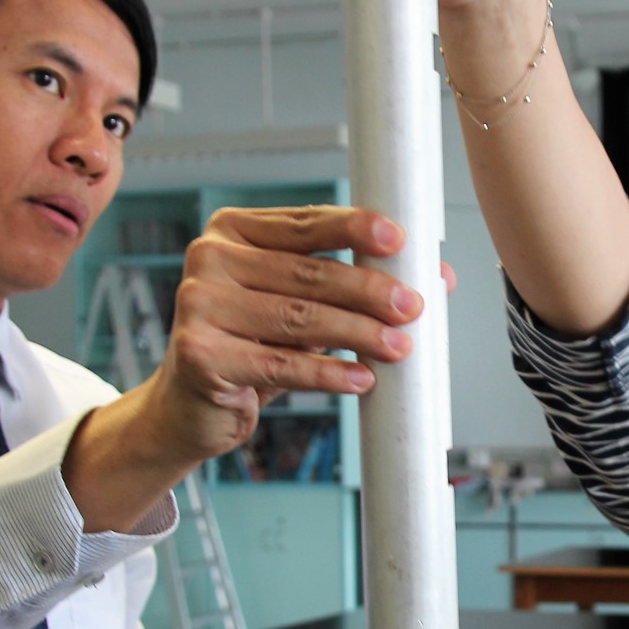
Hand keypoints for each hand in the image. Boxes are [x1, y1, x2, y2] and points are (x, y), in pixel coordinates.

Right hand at [143, 205, 417, 466]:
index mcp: (232, 231)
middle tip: (412, 306)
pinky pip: (280, 364)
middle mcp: (209, 259)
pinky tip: (361, 379)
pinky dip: (328, 373)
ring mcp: (198, 305)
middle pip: (307, 273)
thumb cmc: (251, 345)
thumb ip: (351, 283)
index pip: (304, 224)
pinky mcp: (200, 354)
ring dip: (358, 333)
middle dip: (369, 290)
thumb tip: (437, 275)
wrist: (190, 404)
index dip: (353, 229)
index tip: (398, 239)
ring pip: (299, 318)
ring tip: (398, 346)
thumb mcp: (296, 304)